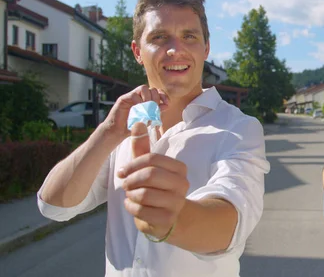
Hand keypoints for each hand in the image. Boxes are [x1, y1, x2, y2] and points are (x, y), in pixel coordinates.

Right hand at [102, 85, 168, 139]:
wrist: (118, 132)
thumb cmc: (133, 126)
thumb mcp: (148, 120)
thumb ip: (156, 112)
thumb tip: (166, 105)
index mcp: (147, 100)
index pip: (158, 92)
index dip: (164, 96)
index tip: (167, 104)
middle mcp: (140, 96)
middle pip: (152, 89)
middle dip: (156, 99)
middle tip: (154, 109)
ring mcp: (132, 96)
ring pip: (144, 88)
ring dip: (148, 98)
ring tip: (147, 108)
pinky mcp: (124, 99)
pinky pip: (134, 94)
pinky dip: (139, 101)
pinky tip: (140, 110)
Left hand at [117, 122, 188, 238]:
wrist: (169, 216)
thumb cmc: (156, 187)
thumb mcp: (149, 167)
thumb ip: (143, 146)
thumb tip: (137, 122)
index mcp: (180, 169)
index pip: (152, 159)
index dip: (132, 164)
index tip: (122, 171)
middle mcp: (183, 185)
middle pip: (150, 175)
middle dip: (131, 179)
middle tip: (125, 184)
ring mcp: (177, 203)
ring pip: (144, 194)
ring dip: (131, 194)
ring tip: (131, 195)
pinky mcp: (167, 220)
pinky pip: (141, 210)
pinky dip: (131, 207)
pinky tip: (133, 206)